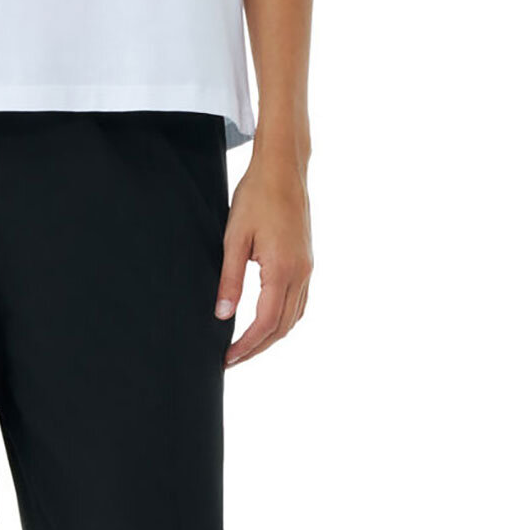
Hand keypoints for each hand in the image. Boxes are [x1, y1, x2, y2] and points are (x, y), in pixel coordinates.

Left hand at [216, 154, 312, 367]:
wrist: (283, 170)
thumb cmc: (256, 197)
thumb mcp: (234, 239)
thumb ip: (229, 280)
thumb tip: (222, 315)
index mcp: (282, 270)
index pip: (266, 322)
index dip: (247, 345)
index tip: (228, 358)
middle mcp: (301, 274)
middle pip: (282, 327)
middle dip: (257, 348)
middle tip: (232, 359)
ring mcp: (307, 269)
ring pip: (294, 317)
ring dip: (272, 336)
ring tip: (246, 346)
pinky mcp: (307, 262)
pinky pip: (300, 302)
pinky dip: (284, 319)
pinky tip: (268, 322)